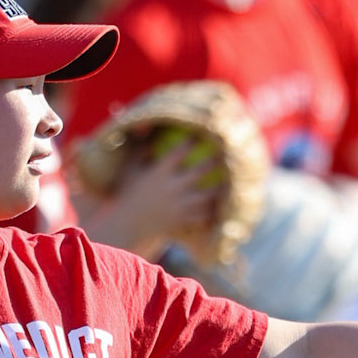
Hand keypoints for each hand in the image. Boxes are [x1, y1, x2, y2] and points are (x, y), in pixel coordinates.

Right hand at [77, 139, 220, 256]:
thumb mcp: (131, 171)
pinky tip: (219, 207)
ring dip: (217, 190)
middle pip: (198, 173)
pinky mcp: (181, 220)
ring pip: (205, 197)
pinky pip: (201, 216)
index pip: (178, 153)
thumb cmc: (129, 194)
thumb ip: (140, 152)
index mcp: (159, 174)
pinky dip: (210, 211)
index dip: (190, 142)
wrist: (129, 225)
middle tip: (225, 155)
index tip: (201, 134)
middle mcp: (171, 188)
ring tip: (228, 183)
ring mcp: (178, 205)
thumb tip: (147, 132)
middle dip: (212, 163)